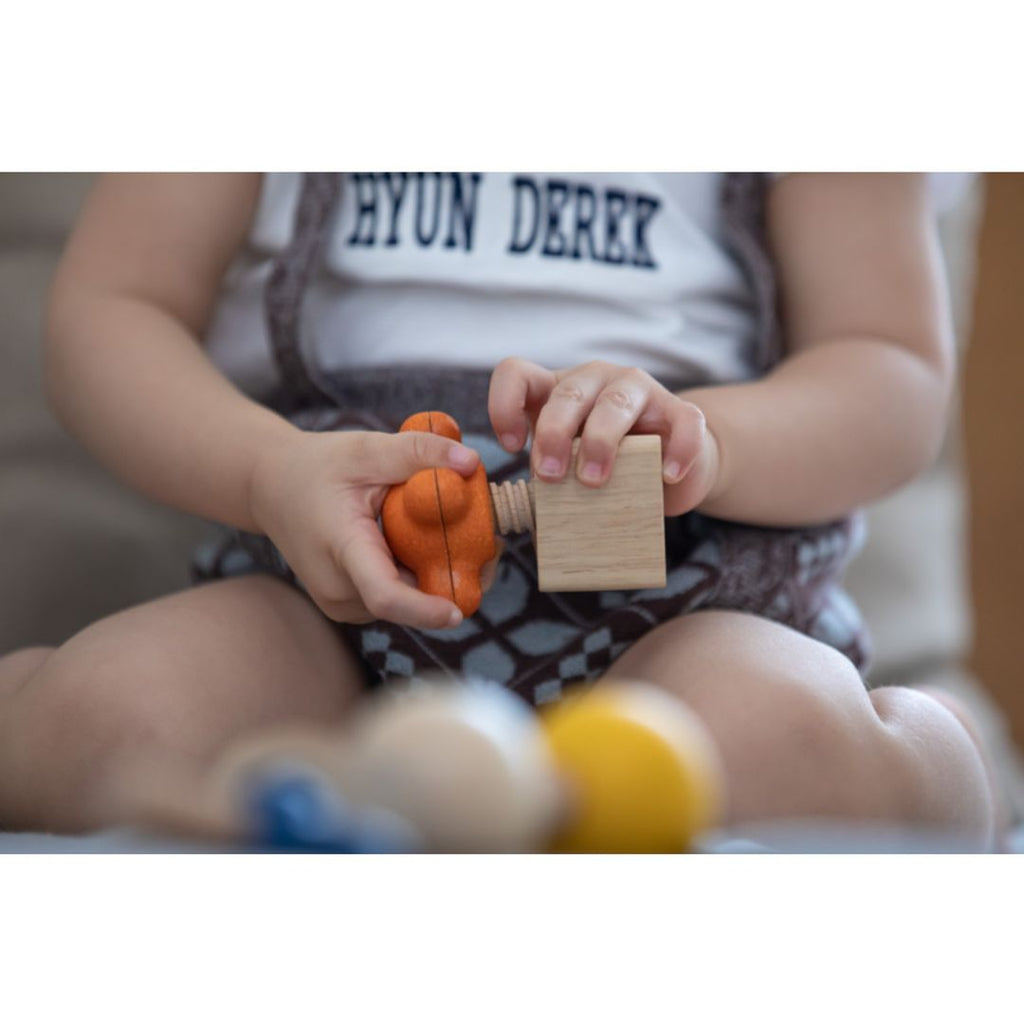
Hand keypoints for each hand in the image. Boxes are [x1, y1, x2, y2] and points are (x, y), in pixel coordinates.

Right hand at [248, 428, 481, 628]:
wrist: (271, 488)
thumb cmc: (318, 466)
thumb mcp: (366, 449)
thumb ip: (417, 452)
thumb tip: (470, 462)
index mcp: (340, 549)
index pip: (384, 596)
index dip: (425, 610)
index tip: (458, 611)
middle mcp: (339, 590)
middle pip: (410, 600)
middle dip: (453, 578)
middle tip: (489, 543)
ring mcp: (343, 603)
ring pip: (409, 600)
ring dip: (436, 575)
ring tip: (454, 533)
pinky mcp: (352, 605)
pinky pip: (398, 597)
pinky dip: (418, 575)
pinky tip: (424, 544)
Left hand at [488, 358, 718, 515]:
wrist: (667, 469)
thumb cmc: (607, 468)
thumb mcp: (570, 468)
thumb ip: (552, 478)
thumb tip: (531, 519)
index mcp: (558, 390)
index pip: (517, 373)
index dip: (504, 404)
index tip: (512, 446)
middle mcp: (595, 380)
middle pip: (567, 392)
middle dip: (553, 434)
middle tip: (550, 476)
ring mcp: (640, 390)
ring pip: (616, 402)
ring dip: (600, 441)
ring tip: (594, 481)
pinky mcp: (680, 411)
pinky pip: (685, 422)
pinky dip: (676, 450)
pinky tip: (666, 476)